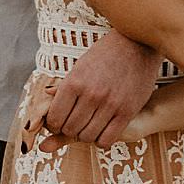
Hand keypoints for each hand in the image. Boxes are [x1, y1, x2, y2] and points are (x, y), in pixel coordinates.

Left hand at [37, 32, 159, 144]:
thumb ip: (64, 85)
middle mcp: (91, 94)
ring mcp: (110, 103)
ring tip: (89, 126)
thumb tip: (46, 96)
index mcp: (74, 83)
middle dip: (69, 130)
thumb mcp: (80, 66)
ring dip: (85, 135)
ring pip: (87, 136)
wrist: (138, 44)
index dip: (54, 125)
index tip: (59, 123)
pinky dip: (101, 140)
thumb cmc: (106, 54)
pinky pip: (107, 139)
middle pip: (70, 129)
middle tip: (75, 124)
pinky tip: (102, 130)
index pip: (55, 119)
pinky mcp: (127, 111)